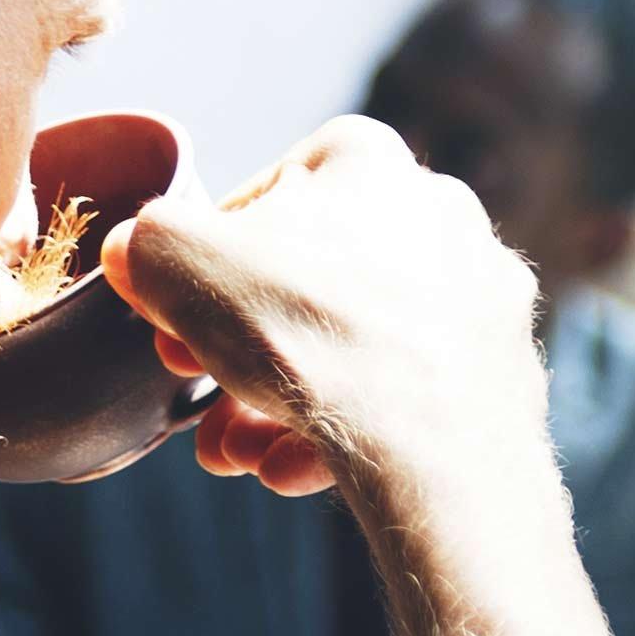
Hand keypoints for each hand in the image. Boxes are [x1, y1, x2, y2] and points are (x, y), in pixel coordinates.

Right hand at [100, 115, 549, 494]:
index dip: (210, 248)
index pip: (273, 187)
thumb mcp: (178, 260)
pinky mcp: (499, 374)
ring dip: (280, 401)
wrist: (436, 439)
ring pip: (355, 346)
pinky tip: (290, 473)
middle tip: (193, 388)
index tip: (175, 303)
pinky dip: (343, 432)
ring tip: (234, 454)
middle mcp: (440, 214)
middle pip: (311, 281)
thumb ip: (148, 241)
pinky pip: (404, 396)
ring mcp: (478, 297)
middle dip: (238, 345)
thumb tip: (135, 250)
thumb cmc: (308, 327)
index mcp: (370, 161)